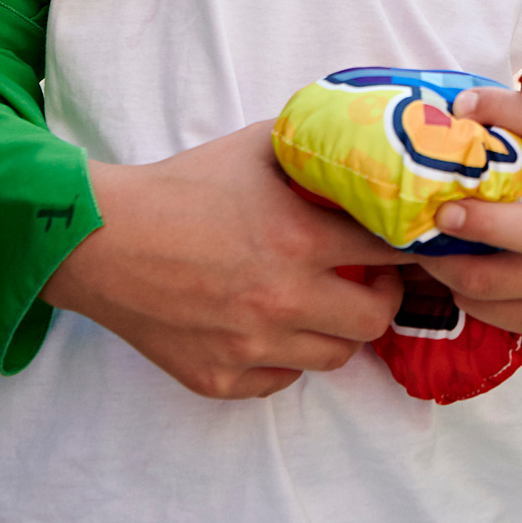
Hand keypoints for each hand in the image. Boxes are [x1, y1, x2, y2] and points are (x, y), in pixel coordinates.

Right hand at [39, 121, 405, 400]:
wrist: (103, 239)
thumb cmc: (180, 187)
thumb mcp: (254, 149)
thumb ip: (311, 149)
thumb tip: (358, 142)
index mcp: (299, 240)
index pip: (390, 250)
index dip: (413, 245)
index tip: (419, 242)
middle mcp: (283, 300)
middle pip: (376, 320)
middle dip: (384, 296)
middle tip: (373, 280)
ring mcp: (251, 346)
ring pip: (334, 358)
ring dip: (338, 330)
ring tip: (325, 305)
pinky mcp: (219, 378)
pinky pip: (280, 379)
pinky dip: (285, 358)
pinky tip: (273, 329)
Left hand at [415, 86, 521, 337]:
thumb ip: (520, 122)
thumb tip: (453, 106)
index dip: (508, 113)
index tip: (463, 107)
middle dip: (483, 225)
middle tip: (440, 213)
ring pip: (502, 283)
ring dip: (451, 267)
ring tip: (424, 249)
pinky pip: (500, 313)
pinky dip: (466, 297)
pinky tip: (452, 277)